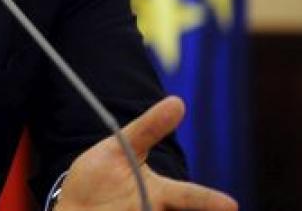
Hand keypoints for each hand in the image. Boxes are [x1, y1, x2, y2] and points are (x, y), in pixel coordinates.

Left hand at [58, 96, 236, 209]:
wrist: (71, 208)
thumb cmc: (100, 177)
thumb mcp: (119, 148)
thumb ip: (148, 129)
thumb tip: (178, 102)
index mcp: (160, 194)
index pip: (190, 197)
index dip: (208, 201)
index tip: (231, 204)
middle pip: (180, 210)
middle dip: (200, 208)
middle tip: (224, 207)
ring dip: (150, 210)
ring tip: (133, 205)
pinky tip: (118, 209)